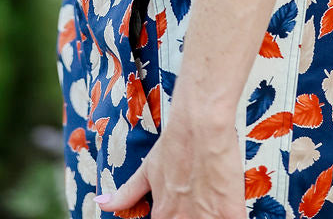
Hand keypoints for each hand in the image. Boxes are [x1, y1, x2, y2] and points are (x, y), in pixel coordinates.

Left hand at [96, 107, 246, 218]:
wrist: (200, 124)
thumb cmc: (175, 143)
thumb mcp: (147, 169)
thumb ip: (127, 193)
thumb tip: (102, 203)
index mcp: (163, 215)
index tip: (182, 211)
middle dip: (194, 218)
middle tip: (198, 203)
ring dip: (210, 218)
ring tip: (211, 204)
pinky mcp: (230, 214)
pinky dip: (230, 218)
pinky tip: (230, 210)